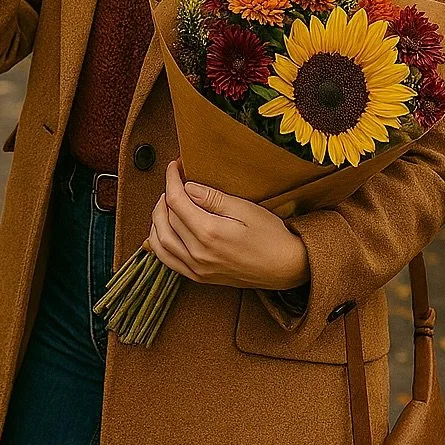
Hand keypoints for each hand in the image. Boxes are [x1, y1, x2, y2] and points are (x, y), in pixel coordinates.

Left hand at [147, 160, 310, 290]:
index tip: (174, 167)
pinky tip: (162, 229)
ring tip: (166, 202)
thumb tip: (187, 187)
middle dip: (165, 194)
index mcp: (209, 234)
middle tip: (174, 181)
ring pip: (160, 241)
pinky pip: (167, 261)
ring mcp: (197, 268)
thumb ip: (213, 198)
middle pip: (166, 218)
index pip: (176, 201)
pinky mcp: (199, 277)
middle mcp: (198, 254)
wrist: (286, 267)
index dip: (171, 179)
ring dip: (157, 218)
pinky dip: (158, 243)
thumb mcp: (245, 209)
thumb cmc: (271, 236)